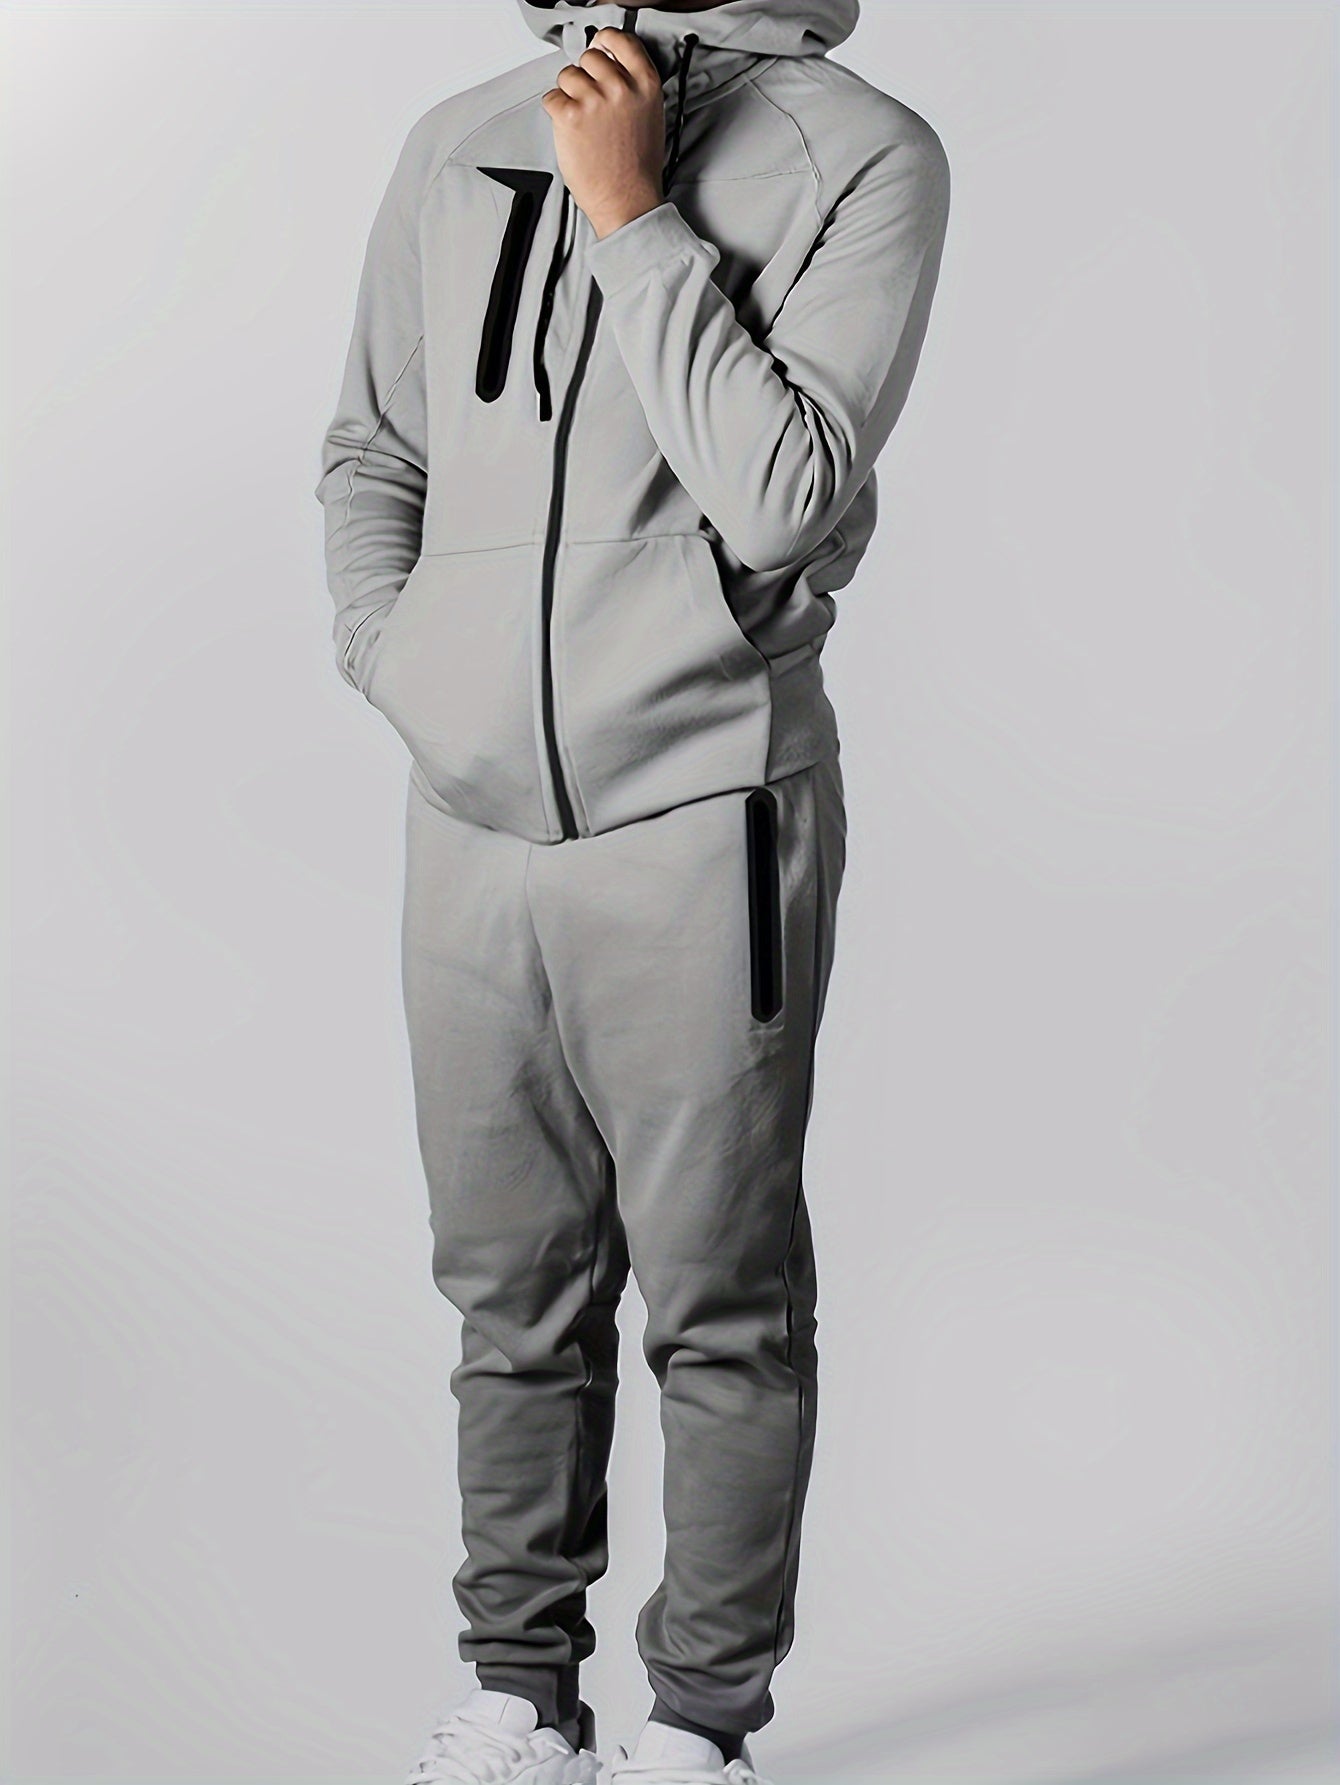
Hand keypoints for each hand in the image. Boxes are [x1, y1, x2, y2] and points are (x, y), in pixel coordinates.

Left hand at [540, 28, 665, 239]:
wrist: (627, 201)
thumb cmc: (638, 168)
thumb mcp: (651, 116)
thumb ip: (633, 87)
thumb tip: (611, 65)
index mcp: (645, 84)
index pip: (620, 41)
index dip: (604, 41)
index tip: (598, 46)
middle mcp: (620, 87)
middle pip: (589, 57)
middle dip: (585, 75)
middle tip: (589, 102)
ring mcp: (594, 100)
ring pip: (567, 75)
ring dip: (568, 94)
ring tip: (581, 120)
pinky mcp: (570, 116)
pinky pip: (551, 97)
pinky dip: (555, 112)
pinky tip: (570, 130)